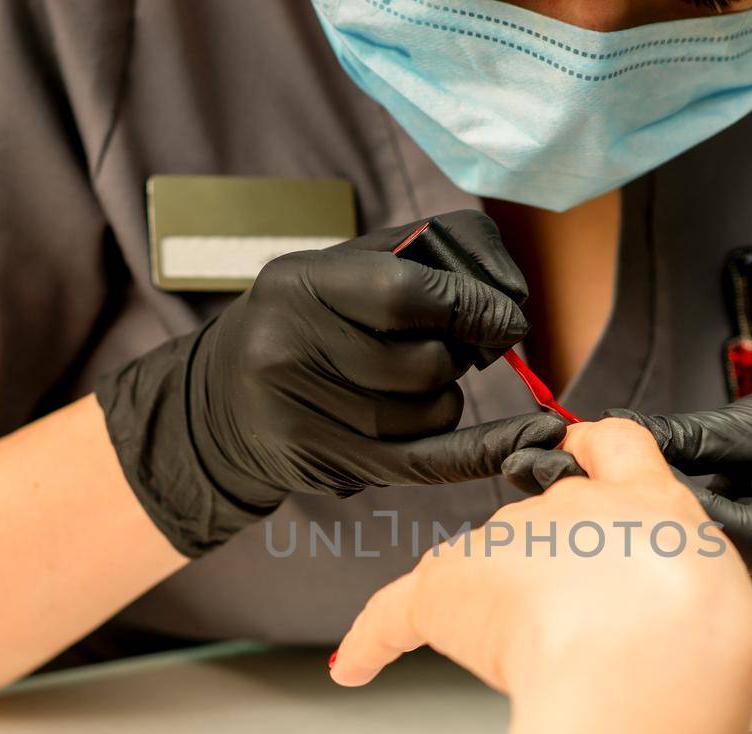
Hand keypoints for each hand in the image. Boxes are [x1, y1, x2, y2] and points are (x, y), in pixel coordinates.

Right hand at [97, 210, 568, 555]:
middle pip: (424, 364)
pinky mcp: (319, 460)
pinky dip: (482, 450)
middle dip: (459, 358)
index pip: (405, 294)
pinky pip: (424, 461)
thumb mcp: (352, 264)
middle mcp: (288, 346)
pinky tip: (525, 439)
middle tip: (448, 351)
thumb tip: (513, 296)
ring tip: (415, 386)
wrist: (225, 396)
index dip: (472, 306)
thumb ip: (435, 254)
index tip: (509, 318)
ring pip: (429, 414)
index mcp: (299, 281)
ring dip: (448, 401)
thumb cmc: (312, 318)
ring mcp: (299, 410)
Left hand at [331, 419, 751, 733]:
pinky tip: (353, 665)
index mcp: (650, 503)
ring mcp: (503, 543)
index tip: (590, 445)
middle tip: (573, 626)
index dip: (601, 450)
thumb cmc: (706, 644)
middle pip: (546, 523)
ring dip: (491, 612)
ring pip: (482, 571)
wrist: (651, 658)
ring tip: (517, 666)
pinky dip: (370, 641)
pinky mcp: (447, 590)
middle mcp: (571, 508)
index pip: (618, 449)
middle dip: (553, 571)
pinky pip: (394, 615)